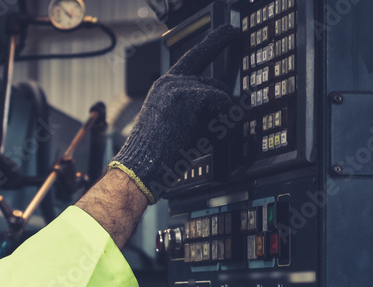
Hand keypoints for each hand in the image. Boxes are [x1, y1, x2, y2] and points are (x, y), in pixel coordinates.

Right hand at [108, 25, 238, 203]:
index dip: (214, 43)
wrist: (140, 168)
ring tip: (196, 142)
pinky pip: (223, 104)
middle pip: (217, 85)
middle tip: (209, 131)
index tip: (230, 32)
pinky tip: (201, 138)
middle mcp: (170, 81)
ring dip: (219, 122)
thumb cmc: (157, 155)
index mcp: (164, 88)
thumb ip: (200, 111)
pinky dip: (220, 125)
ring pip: (221, 96)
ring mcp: (178, 86)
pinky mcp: (187, 95)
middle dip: (222, 110)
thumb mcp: (180, 126)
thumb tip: (233, 108)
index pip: (194, 57)